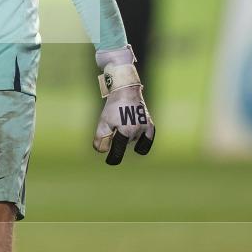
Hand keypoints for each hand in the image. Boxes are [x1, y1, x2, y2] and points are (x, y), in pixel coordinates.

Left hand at [92, 47, 154, 164]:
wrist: (126, 89)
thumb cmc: (113, 106)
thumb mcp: (103, 121)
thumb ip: (101, 138)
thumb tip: (102, 151)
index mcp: (125, 131)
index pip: (118, 151)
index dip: (113, 158)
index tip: (110, 161)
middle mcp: (137, 131)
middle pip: (125, 143)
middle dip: (119, 138)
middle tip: (114, 124)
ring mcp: (145, 128)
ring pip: (135, 139)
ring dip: (129, 135)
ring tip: (123, 120)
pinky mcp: (150, 124)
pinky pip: (148, 139)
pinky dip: (143, 141)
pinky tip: (137, 140)